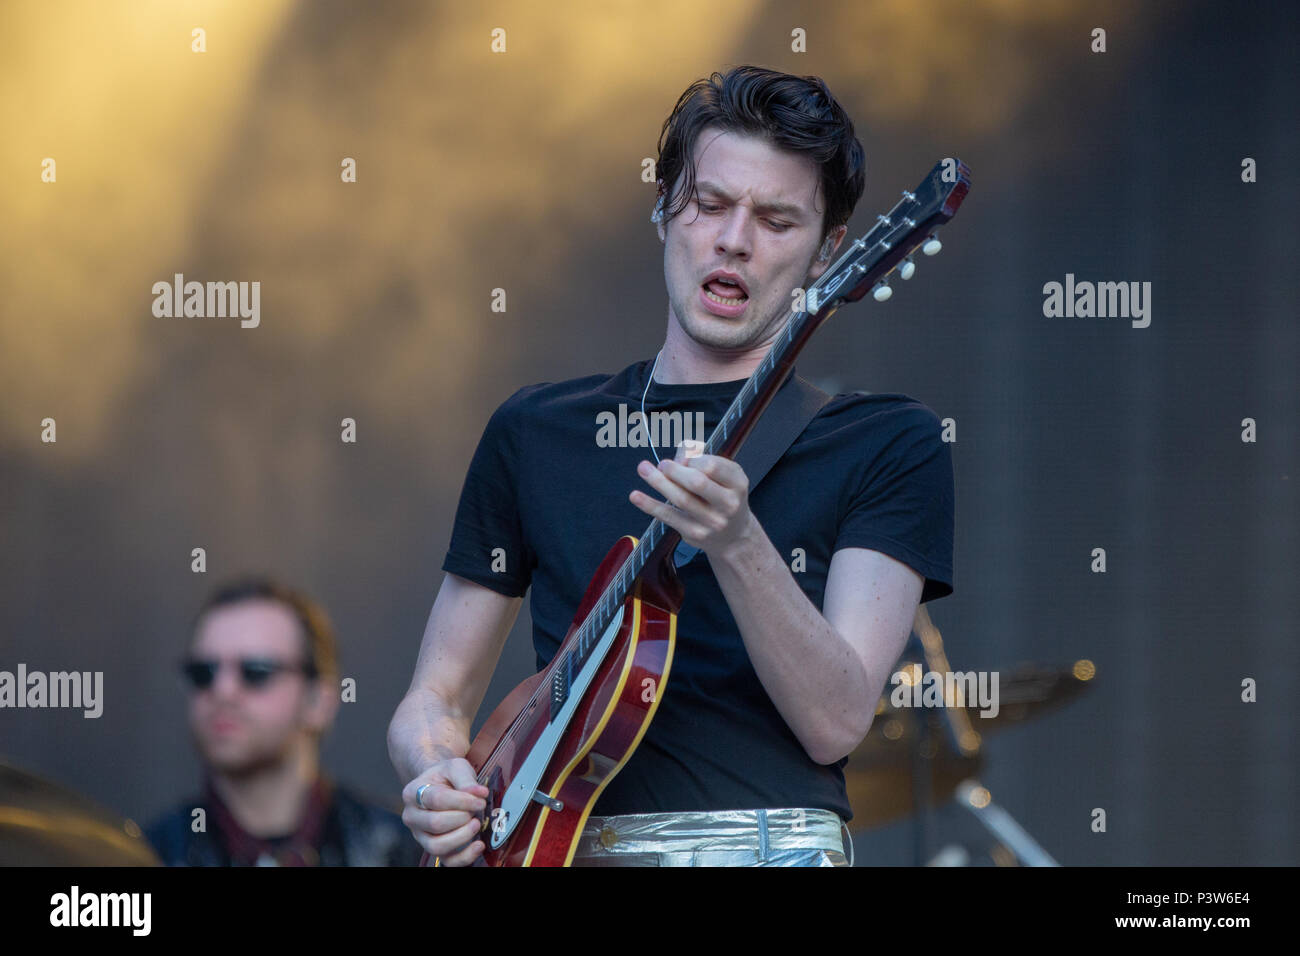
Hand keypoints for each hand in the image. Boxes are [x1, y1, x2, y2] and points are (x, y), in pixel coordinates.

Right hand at [400, 757, 488, 865]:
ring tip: (476, 824)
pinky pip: (447, 861)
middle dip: (462, 818)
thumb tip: (480, 793)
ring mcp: (420, 836)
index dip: (462, 801)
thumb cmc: (446, 777)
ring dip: (462, 836)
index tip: (480, 799)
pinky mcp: (433, 848)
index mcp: (412, 793)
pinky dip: (465, 856)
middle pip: (435, 824)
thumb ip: (466, 778)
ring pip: (437, 846)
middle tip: (476, 810)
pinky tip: (479, 845)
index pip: (436, 799)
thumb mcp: (456, 767)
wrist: (439, 785)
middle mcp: (411, 817)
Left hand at [629, 440, 756, 556]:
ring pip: (681, 499)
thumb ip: (701, 460)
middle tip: (662, 464)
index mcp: (738, 484)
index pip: (712, 466)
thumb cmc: (723, 497)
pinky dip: (650, 505)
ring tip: (643, 468)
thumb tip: (678, 458)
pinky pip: (669, 516)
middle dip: (675, 470)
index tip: (683, 459)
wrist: (734, 537)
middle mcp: (728, 504)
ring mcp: (712, 521)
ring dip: (658, 482)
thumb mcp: (723, 476)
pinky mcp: (694, 533)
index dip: (693, 460)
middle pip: (697, 482)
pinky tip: (635, 495)